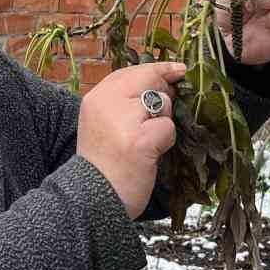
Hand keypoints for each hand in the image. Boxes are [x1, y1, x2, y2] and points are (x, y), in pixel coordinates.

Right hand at [76, 61, 185, 219]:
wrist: (92, 200)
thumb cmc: (104, 165)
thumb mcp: (104, 124)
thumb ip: (126, 101)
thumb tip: (165, 79)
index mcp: (96, 98)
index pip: (130, 71)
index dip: (157, 69)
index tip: (177, 69)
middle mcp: (106, 102)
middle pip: (150, 82)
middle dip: (163, 98)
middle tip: (150, 124)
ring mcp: (123, 120)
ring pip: (163, 105)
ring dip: (162, 124)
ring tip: (143, 145)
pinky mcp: (140, 139)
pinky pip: (167, 128)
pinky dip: (165, 142)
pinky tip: (148, 156)